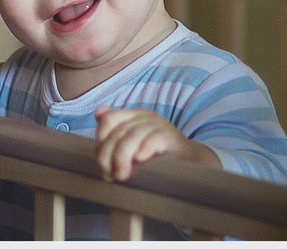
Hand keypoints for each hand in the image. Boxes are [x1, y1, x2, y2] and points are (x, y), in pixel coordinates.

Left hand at [93, 106, 220, 181]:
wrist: (188, 162)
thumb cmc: (155, 153)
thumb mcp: (132, 142)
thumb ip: (114, 130)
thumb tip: (98, 112)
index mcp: (132, 115)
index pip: (108, 119)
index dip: (101, 141)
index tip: (102, 163)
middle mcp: (144, 116)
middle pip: (119, 131)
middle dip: (109, 155)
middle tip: (109, 175)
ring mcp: (159, 124)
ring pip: (133, 135)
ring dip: (123, 157)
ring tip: (121, 175)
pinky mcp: (171, 137)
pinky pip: (155, 139)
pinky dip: (144, 149)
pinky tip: (139, 160)